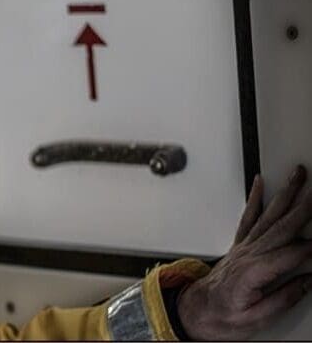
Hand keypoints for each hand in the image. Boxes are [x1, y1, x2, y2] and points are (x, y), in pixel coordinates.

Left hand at [178, 165, 311, 339]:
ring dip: (286, 194)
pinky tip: (260, 183)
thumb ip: (283, 298)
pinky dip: (255, 198)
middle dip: (304, 206)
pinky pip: (248, 217)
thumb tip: (307, 282)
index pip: (292, 254)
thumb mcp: (256, 319)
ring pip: (269, 216)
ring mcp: (242, 247)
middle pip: (282, 227)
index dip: (311, 248)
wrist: (195, 313)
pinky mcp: (239, 246)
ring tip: (298, 176)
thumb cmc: (222, 318)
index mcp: (254, 273)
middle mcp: (247, 254)